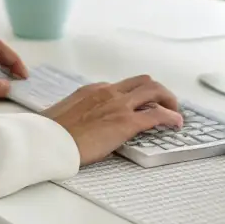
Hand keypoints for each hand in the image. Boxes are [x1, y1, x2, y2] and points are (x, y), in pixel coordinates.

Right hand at [42, 75, 184, 164]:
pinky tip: (176, 124)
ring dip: (168, 100)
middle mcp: (108, 92)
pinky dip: (171, 117)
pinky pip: (157, 114)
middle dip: (158, 91)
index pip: (122, 87)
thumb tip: (78, 125)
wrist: (48, 141)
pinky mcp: (126, 122)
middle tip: (165, 104)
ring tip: (175, 112)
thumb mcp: (64, 116)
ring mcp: (118, 105)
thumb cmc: (50, 133)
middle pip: (143, 82)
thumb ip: (78, 115)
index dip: (136, 96)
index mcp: (92, 91)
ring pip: (154, 91)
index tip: (140, 105)